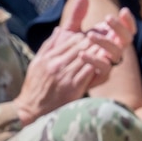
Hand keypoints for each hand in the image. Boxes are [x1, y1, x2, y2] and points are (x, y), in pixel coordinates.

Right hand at [16, 0, 132, 122]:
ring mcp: (66, 76)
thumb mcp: (36, 63)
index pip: (72, 40)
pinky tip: (105, 61)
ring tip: (110, 46)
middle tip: (108, 35)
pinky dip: (97, 65)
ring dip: (99, 51)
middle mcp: (57, 65)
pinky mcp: (73, 88)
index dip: (85, 35)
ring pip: (87, 57)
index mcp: (49, 57)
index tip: (94, 34)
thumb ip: (48, 45)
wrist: (31, 111)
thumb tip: (58, 30)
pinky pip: (89, 72)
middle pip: (82, 46)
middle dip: (95, 40)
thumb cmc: (34, 87)